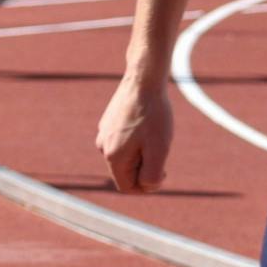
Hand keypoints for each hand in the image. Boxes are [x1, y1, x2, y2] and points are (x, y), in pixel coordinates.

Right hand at [96, 76, 172, 193]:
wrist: (144, 79)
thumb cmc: (154, 114)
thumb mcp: (159, 150)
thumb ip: (151, 176)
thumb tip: (146, 187)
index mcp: (113, 156)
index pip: (127, 187)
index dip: (147, 186)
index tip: (163, 171)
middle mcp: (103, 146)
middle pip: (125, 172)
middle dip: (144, 167)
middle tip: (160, 148)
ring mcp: (104, 132)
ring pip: (125, 156)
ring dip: (141, 153)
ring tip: (154, 134)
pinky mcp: (108, 121)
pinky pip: (123, 141)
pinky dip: (137, 140)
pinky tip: (147, 123)